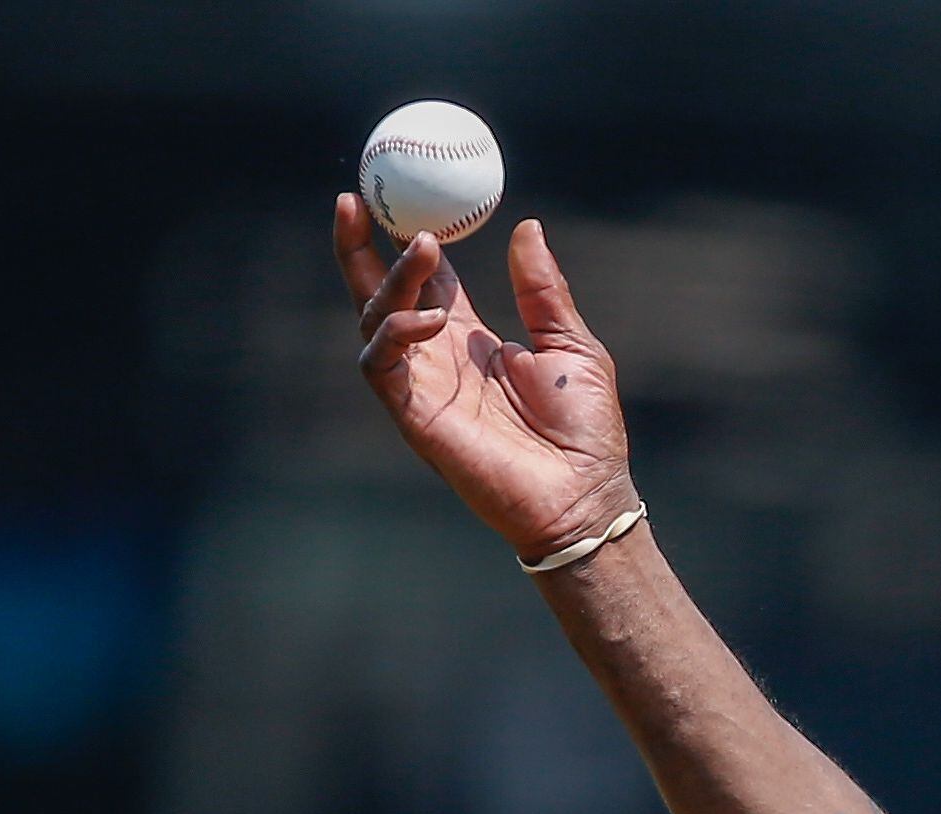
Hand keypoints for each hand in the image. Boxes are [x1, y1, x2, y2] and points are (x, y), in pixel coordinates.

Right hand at [335, 202, 635, 563]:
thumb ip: (543, 291)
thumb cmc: (585, 431)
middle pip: (378, 291)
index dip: (405, 235)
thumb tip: (527, 228)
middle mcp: (437, 358)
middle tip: (355, 198)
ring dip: (390, 277)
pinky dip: (394, 332)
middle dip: (358, 246)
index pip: (424, 277)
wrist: (585, 496)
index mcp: (469, 339)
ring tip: (425, 246)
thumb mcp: (572, 345)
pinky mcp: (415, 416)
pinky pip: (381, 365)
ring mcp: (422, 386)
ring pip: (374, 319)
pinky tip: (429, 316)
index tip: (401, 191)